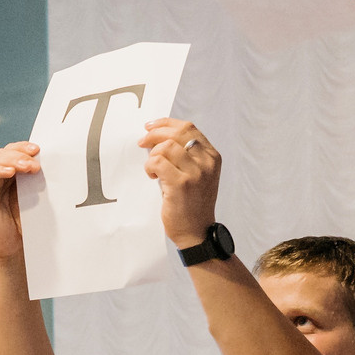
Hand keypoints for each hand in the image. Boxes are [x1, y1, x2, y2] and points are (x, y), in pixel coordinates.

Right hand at [0, 144, 39, 260]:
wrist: (14, 250)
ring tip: (28, 167)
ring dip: (11, 160)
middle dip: (19, 152)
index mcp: (11, 177)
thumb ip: (37, 181)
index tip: (38, 149)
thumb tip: (50, 162)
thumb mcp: (35, 199)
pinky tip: (10, 171)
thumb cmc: (26, 226)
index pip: (13, 153)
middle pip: (3, 153)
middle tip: (35, 157)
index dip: (23, 147)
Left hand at [141, 120, 222, 247]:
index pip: (189, 128)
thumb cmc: (193, 203)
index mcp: (212, 156)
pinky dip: (150, 167)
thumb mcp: (198, 174)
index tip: (151, 126)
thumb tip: (158, 137)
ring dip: (152, 155)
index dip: (166, 123)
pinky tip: (153, 176)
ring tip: (153, 169)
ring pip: (166, 146)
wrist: (196, 230)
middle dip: (155, 134)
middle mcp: (207, 162)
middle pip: (177, 133)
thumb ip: (186, 155)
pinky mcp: (181, 184)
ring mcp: (196, 173)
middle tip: (143, 142)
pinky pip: (157, 162)